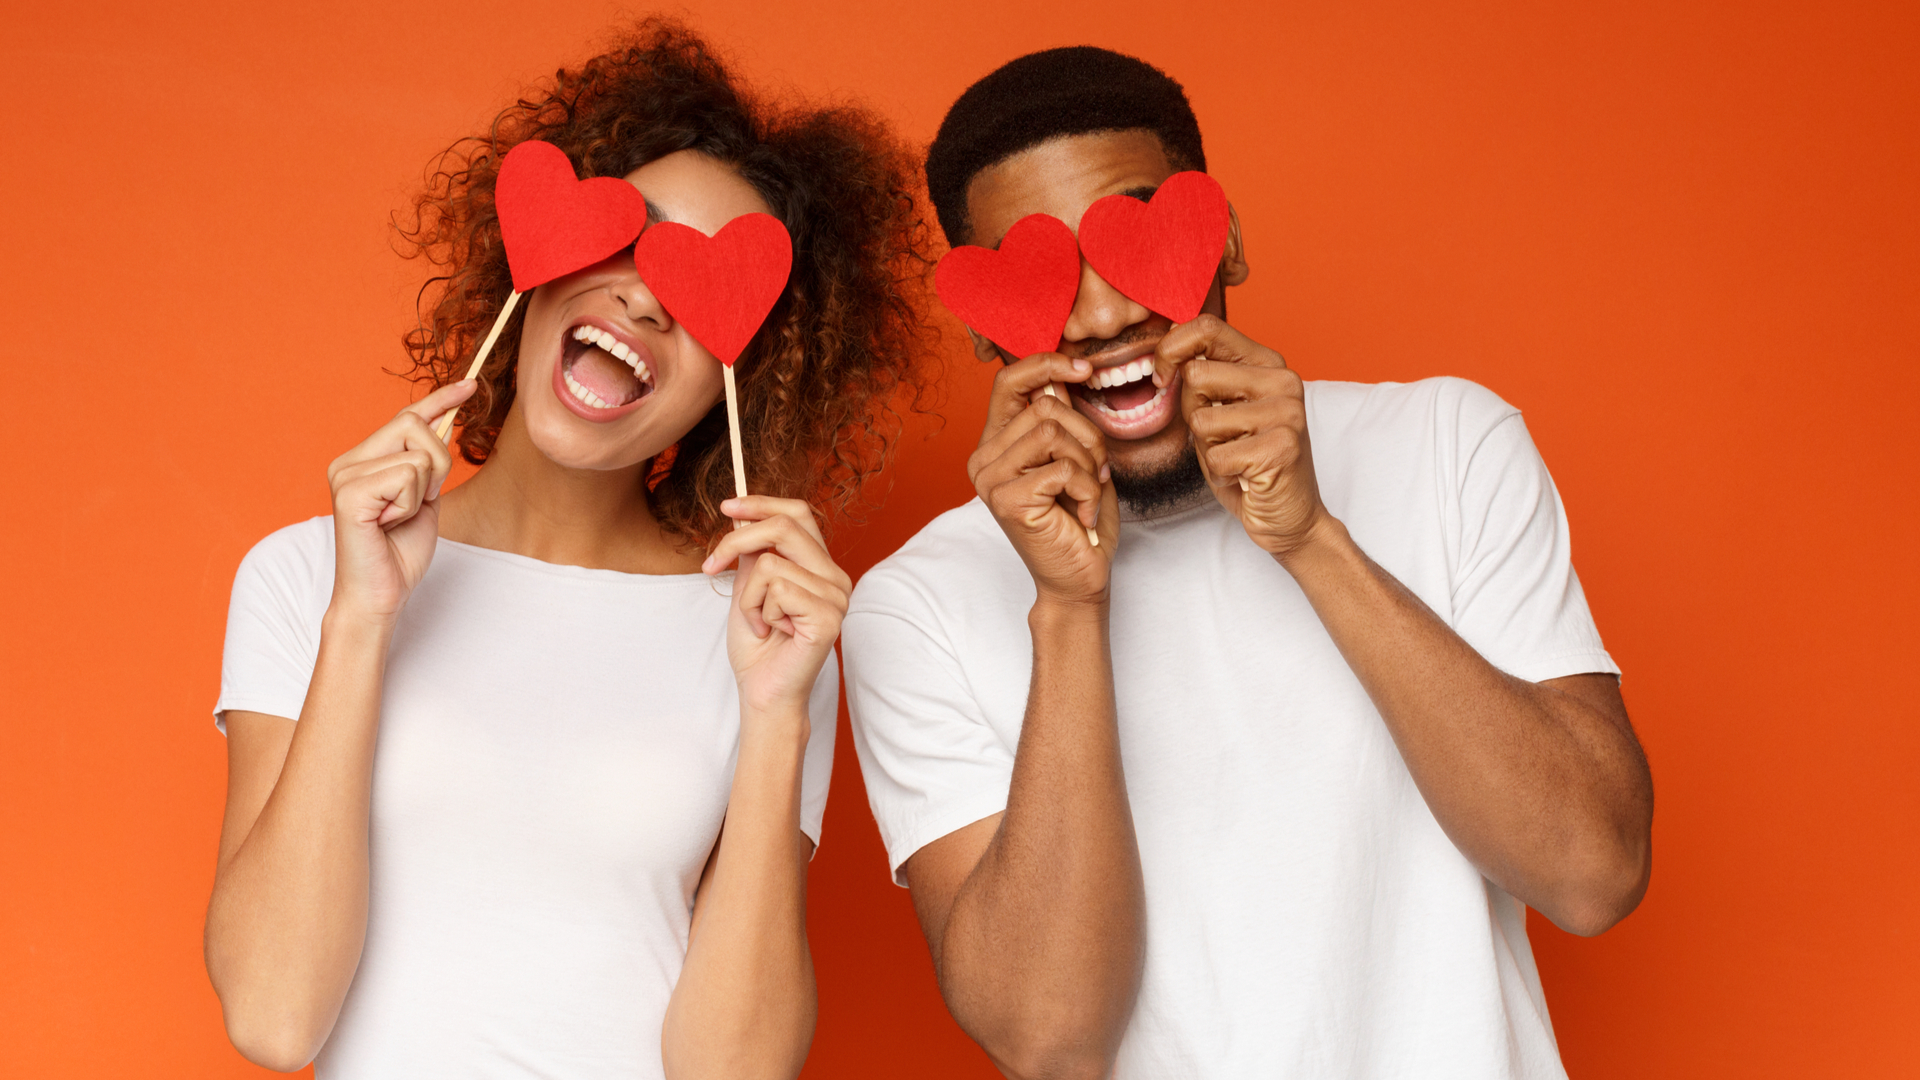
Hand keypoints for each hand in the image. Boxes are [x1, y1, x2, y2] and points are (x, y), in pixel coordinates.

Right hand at [325, 381, 475, 622]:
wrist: (379, 595)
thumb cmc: (399, 552)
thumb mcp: (424, 498)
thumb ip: (428, 462)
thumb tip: (446, 420)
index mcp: (363, 459)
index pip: (404, 416)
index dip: (439, 399)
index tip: (469, 385)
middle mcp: (348, 461)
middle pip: (413, 424)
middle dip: (436, 464)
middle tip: (419, 502)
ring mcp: (345, 475)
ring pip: (417, 454)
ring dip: (422, 492)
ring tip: (398, 518)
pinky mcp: (350, 493)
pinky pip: (406, 476)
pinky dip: (410, 504)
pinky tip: (389, 524)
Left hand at [702, 497, 852, 721]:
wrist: (762, 692)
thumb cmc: (757, 646)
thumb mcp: (748, 588)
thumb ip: (752, 553)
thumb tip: (742, 515)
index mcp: (820, 566)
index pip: (799, 513)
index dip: (762, 503)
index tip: (727, 507)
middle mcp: (835, 577)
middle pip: (784, 526)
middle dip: (737, 540)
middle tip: (711, 566)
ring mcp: (836, 596)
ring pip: (770, 563)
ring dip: (748, 597)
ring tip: (760, 622)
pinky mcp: (828, 616)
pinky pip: (776, 589)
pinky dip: (759, 612)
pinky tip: (773, 632)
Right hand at [966, 353, 1118, 608]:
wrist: (1078, 579)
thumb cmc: (1078, 521)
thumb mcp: (1076, 458)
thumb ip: (1062, 421)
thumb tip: (1062, 377)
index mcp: (996, 444)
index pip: (1008, 382)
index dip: (1046, 364)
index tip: (1084, 367)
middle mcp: (983, 459)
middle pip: (1045, 407)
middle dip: (1086, 436)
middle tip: (1095, 473)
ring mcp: (990, 480)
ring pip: (1053, 432)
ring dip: (1088, 463)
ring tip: (1086, 493)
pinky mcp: (1007, 500)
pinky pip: (1063, 468)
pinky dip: (1088, 489)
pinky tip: (1081, 514)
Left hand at [1151, 316, 1332, 560]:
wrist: (1290, 516)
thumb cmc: (1247, 464)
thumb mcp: (1221, 411)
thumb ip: (1204, 377)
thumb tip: (1168, 337)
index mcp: (1267, 363)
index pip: (1208, 328)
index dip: (1170, 349)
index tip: (1161, 378)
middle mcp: (1282, 380)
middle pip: (1196, 375)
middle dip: (1192, 413)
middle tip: (1221, 438)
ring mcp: (1286, 413)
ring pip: (1201, 419)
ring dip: (1207, 449)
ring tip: (1235, 458)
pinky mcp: (1282, 447)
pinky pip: (1216, 456)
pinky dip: (1220, 474)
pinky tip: (1243, 476)